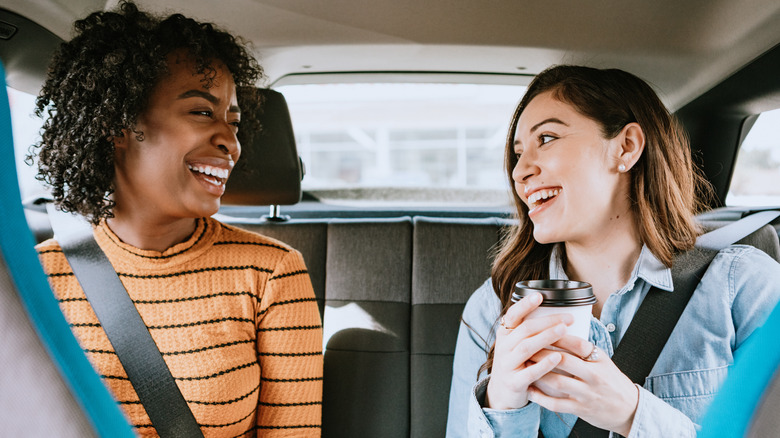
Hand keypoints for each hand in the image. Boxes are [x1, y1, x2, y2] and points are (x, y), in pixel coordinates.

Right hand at [485, 292, 573, 409]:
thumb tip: (555, 312)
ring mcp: (507, 365)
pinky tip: (558, 357)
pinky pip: (530, 372)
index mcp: (504, 335)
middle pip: (525, 330)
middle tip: (568, 318)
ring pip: (526, 347)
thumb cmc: (516, 364)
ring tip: (564, 330)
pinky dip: (544, 364)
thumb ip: (528, 331)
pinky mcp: (513, 382)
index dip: (525, 305)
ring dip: (546, 337)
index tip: (539, 295)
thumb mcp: (515, 345)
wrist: (502, 394)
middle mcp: (503, 347)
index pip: (512, 315)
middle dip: (547, 321)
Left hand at [527, 336, 639, 435]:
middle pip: (563, 360)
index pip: (576, 343)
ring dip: (537, 373)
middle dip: (541, 353)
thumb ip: (584, 350)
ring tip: (524, 366)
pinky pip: (556, 404)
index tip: (539, 330)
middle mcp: (594, 376)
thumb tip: (559, 330)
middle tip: (525, 347)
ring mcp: (587, 394)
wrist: (629, 409)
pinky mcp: (581, 409)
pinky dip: (541, 398)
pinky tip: (530, 390)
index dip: (556, 335)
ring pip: (557, 382)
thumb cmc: (611, 381)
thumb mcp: (603, 361)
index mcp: (599, 360)